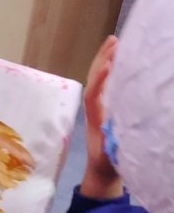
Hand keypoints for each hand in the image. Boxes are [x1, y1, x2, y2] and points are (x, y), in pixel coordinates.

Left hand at [81, 36, 122, 198]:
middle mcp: (95, 108)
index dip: (99, 81)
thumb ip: (109, 144)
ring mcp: (99, 106)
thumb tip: (111, 131)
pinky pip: (105, 84)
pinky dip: (110, 69)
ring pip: (98, 79)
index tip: (107, 66)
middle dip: (102, 60)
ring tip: (114, 41)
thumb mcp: (108, 156)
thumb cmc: (107, 164)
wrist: (102, 171)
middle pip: (94, 80)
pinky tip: (117, 57)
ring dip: (105, 59)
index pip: (94, 95)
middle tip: (113, 42)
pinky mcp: (105, 106)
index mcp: (95, 118)